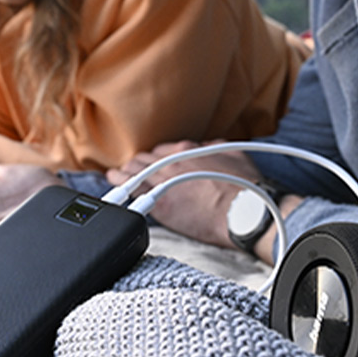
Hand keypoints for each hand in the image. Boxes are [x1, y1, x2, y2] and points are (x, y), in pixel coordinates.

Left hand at [107, 140, 262, 250]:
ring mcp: (163, 182)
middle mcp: (172, 163)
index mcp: (188, 150)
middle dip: (138, 163)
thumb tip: (205, 145)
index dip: (155, 155)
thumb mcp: (234, 155)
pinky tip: (113, 182)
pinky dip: (120, 183)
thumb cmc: (244, 186)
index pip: (162, 150)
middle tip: (132, 168)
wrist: (242, 212)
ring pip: (136, 171)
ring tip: (116, 174)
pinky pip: (132, 189)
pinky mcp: (159, 203)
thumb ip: (215, 147)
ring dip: (125, 171)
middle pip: (146, 159)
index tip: (153, 160)